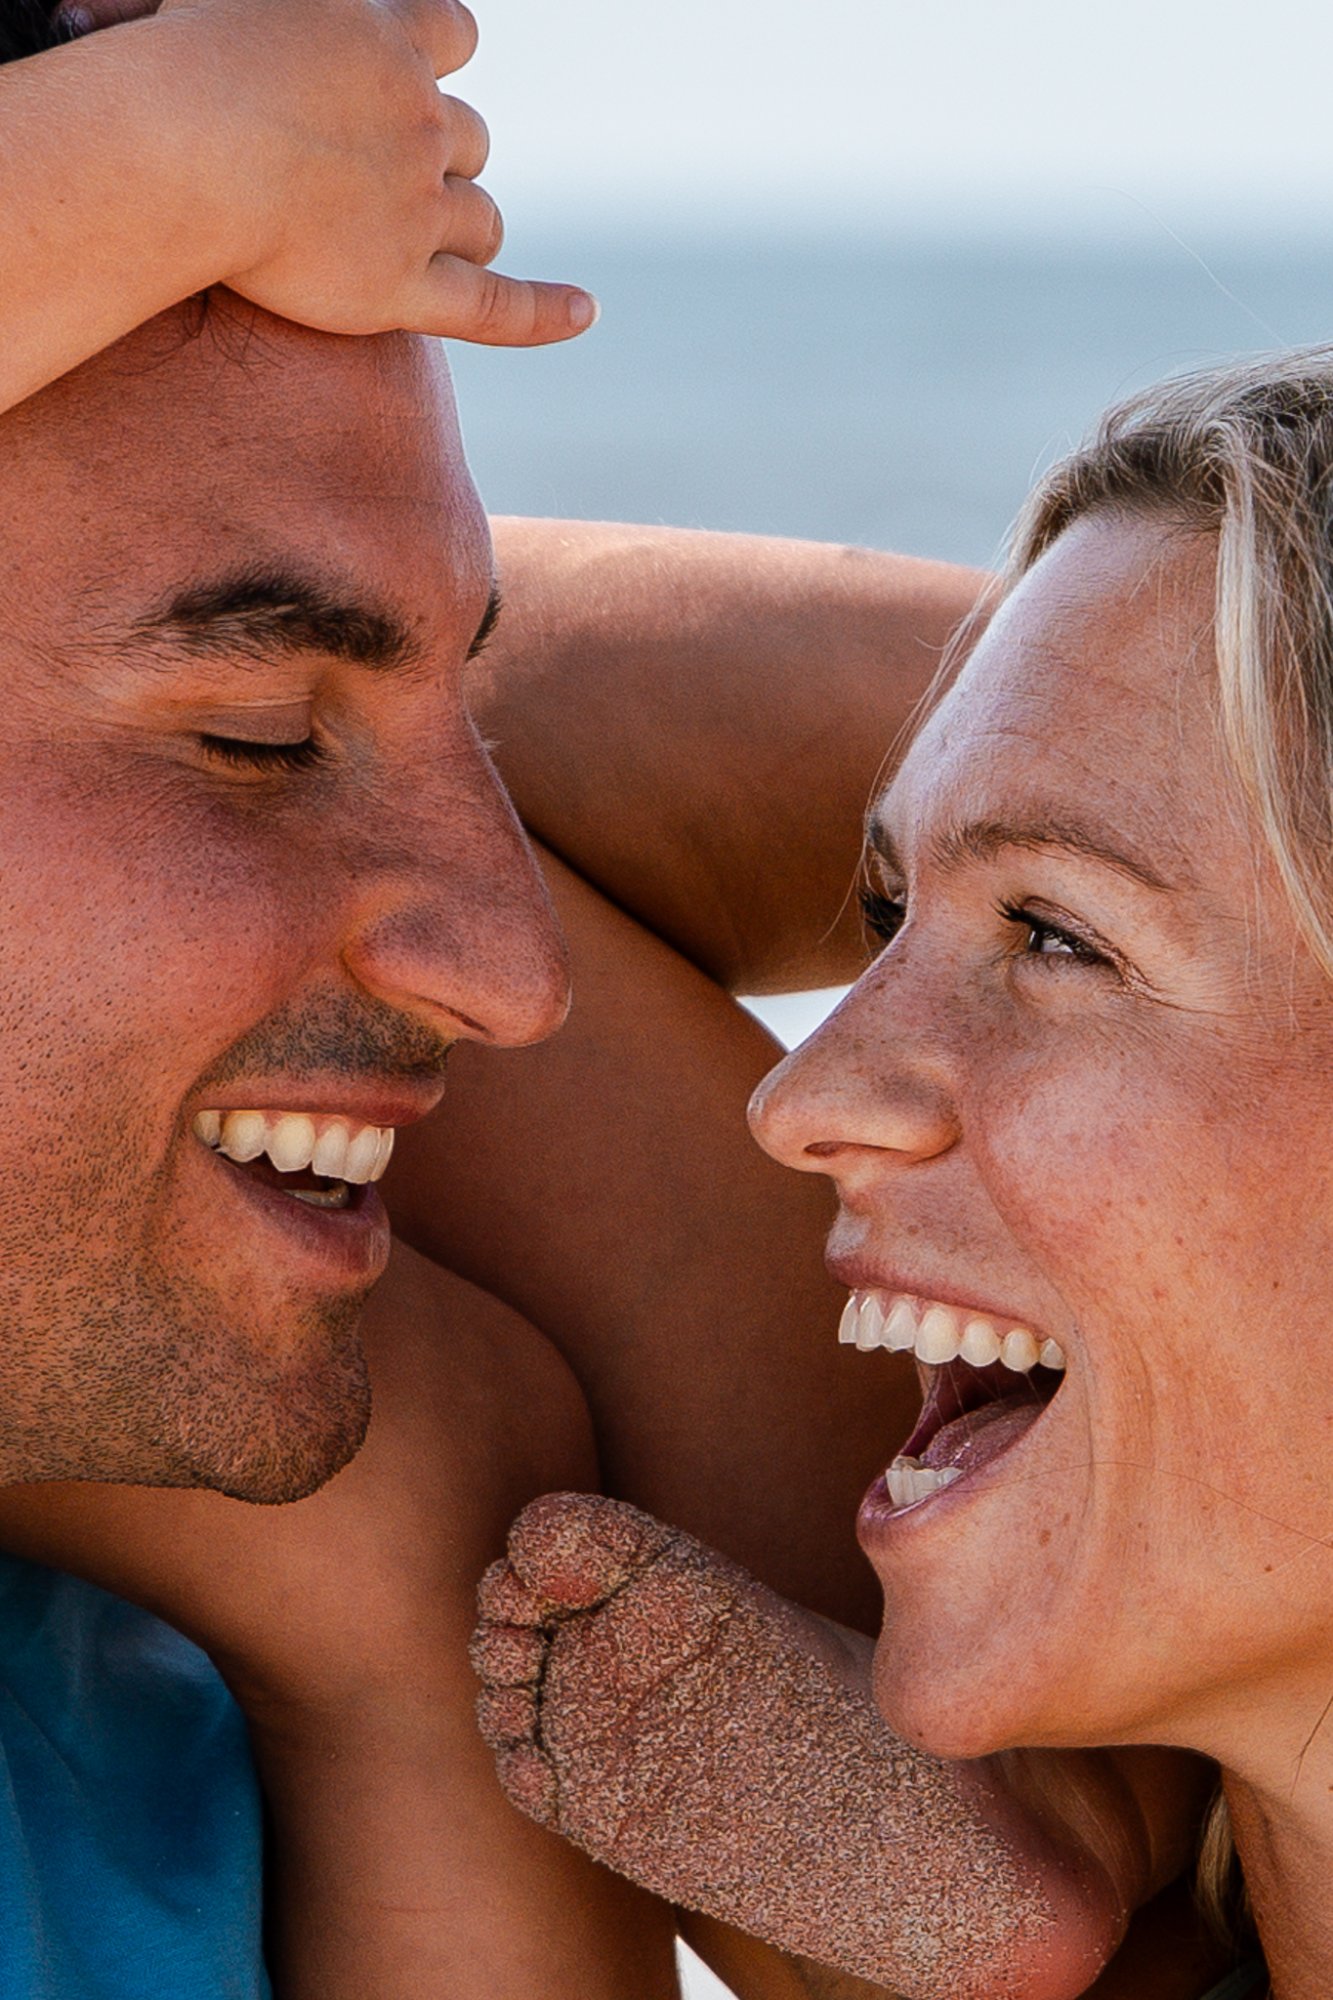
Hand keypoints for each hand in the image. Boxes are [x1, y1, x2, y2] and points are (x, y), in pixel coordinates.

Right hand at [95, 0, 596, 346]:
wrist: (181, 144)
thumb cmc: (172, 59)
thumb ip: (246, 11)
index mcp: (391, 35)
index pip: (452, 34)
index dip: (438, 59)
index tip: (415, 76)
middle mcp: (424, 118)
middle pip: (470, 138)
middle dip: (440, 155)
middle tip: (377, 175)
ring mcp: (422, 207)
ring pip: (482, 220)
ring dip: (463, 226)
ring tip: (413, 242)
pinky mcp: (407, 288)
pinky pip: (498, 309)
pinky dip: (547, 311)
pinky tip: (586, 311)